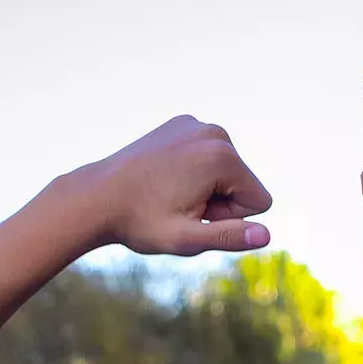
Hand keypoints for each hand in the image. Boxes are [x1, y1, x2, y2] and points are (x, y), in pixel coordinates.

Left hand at [87, 115, 273, 255]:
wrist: (96, 196)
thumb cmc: (140, 221)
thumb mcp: (187, 239)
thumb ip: (230, 237)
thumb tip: (266, 236)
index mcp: (222, 157)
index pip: (259, 201)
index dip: (230, 219)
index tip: (194, 216)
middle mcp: (214, 132)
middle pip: (244, 183)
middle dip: (219, 201)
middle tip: (177, 205)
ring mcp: (197, 123)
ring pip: (227, 171)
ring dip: (206, 188)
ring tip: (170, 192)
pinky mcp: (183, 123)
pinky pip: (208, 156)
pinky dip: (193, 170)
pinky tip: (164, 177)